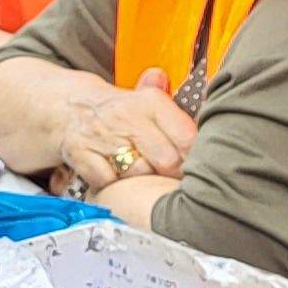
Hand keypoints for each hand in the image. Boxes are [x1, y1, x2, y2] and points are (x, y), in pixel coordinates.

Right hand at [58, 72, 196, 192]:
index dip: (195, 159)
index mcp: (151, 102)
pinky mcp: (80, 152)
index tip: (195, 166)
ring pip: (138, 174)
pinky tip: (115, 174)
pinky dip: (113, 185)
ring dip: (141, 180)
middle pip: (166, 160)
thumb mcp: (151, 104)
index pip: (187, 139)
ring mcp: (101, 134)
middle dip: (170, 174)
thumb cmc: (123, 114)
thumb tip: (215, 116)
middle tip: (168, 175)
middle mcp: (126, 115)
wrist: (72, 108)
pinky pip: (109, 182)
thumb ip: (181, 117)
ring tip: (140, 170)